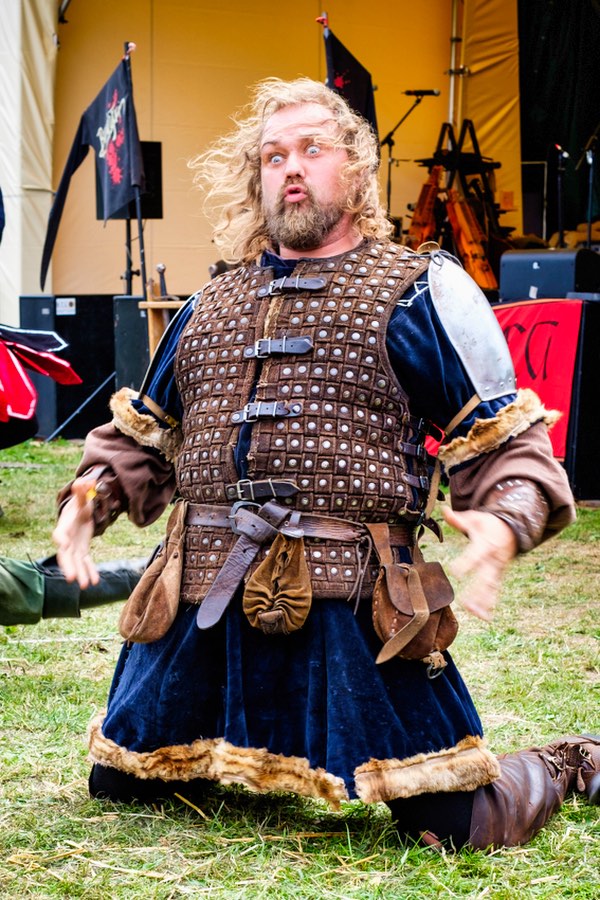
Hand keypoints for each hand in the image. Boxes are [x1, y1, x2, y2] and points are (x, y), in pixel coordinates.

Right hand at [52, 477, 99, 588]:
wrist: (79, 512)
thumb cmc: (78, 504)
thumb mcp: (82, 498)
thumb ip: (82, 491)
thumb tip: (83, 480)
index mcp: (64, 527)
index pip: (60, 535)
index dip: (61, 541)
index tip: (62, 546)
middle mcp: (67, 540)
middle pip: (66, 555)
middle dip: (69, 567)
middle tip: (71, 579)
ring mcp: (74, 547)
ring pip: (76, 563)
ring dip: (81, 574)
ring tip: (85, 586)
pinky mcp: (82, 551)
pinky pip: (86, 563)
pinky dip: (90, 571)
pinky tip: (95, 582)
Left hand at [441, 506, 517, 620]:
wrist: (512, 528)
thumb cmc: (487, 524)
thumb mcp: (474, 518)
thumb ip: (458, 519)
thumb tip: (443, 510)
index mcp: (485, 544)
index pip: (475, 555)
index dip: (466, 563)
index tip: (455, 571)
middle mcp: (493, 559)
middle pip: (485, 577)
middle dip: (476, 591)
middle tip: (464, 604)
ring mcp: (497, 569)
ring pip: (490, 587)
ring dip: (483, 601)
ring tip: (474, 614)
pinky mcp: (498, 575)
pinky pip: (494, 590)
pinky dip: (489, 604)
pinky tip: (484, 617)